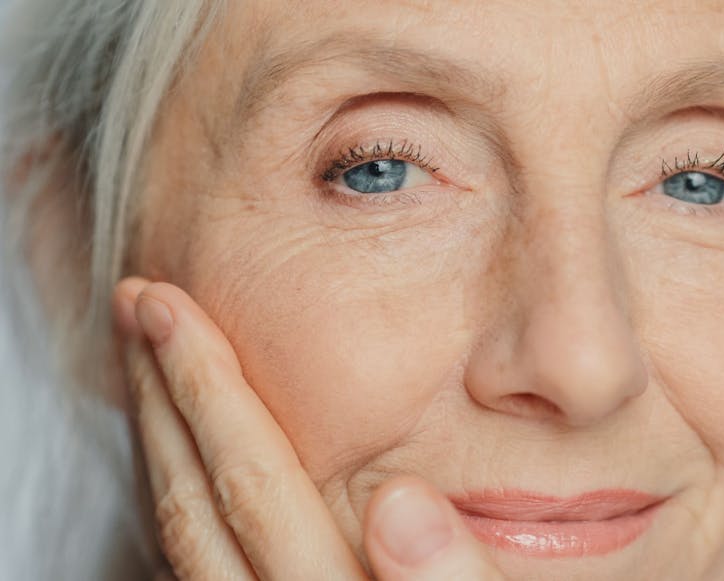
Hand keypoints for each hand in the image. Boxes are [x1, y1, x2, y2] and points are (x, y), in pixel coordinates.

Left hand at [113, 278, 504, 579]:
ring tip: (157, 365)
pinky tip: (204, 451)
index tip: (167, 307)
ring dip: (165, 437)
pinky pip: (204, 561)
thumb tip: (397, 506)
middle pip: (198, 505)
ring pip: (186, 535)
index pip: (254, 487)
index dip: (206, 390)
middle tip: (142, 308)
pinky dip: (191, 488)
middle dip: (165, 397)